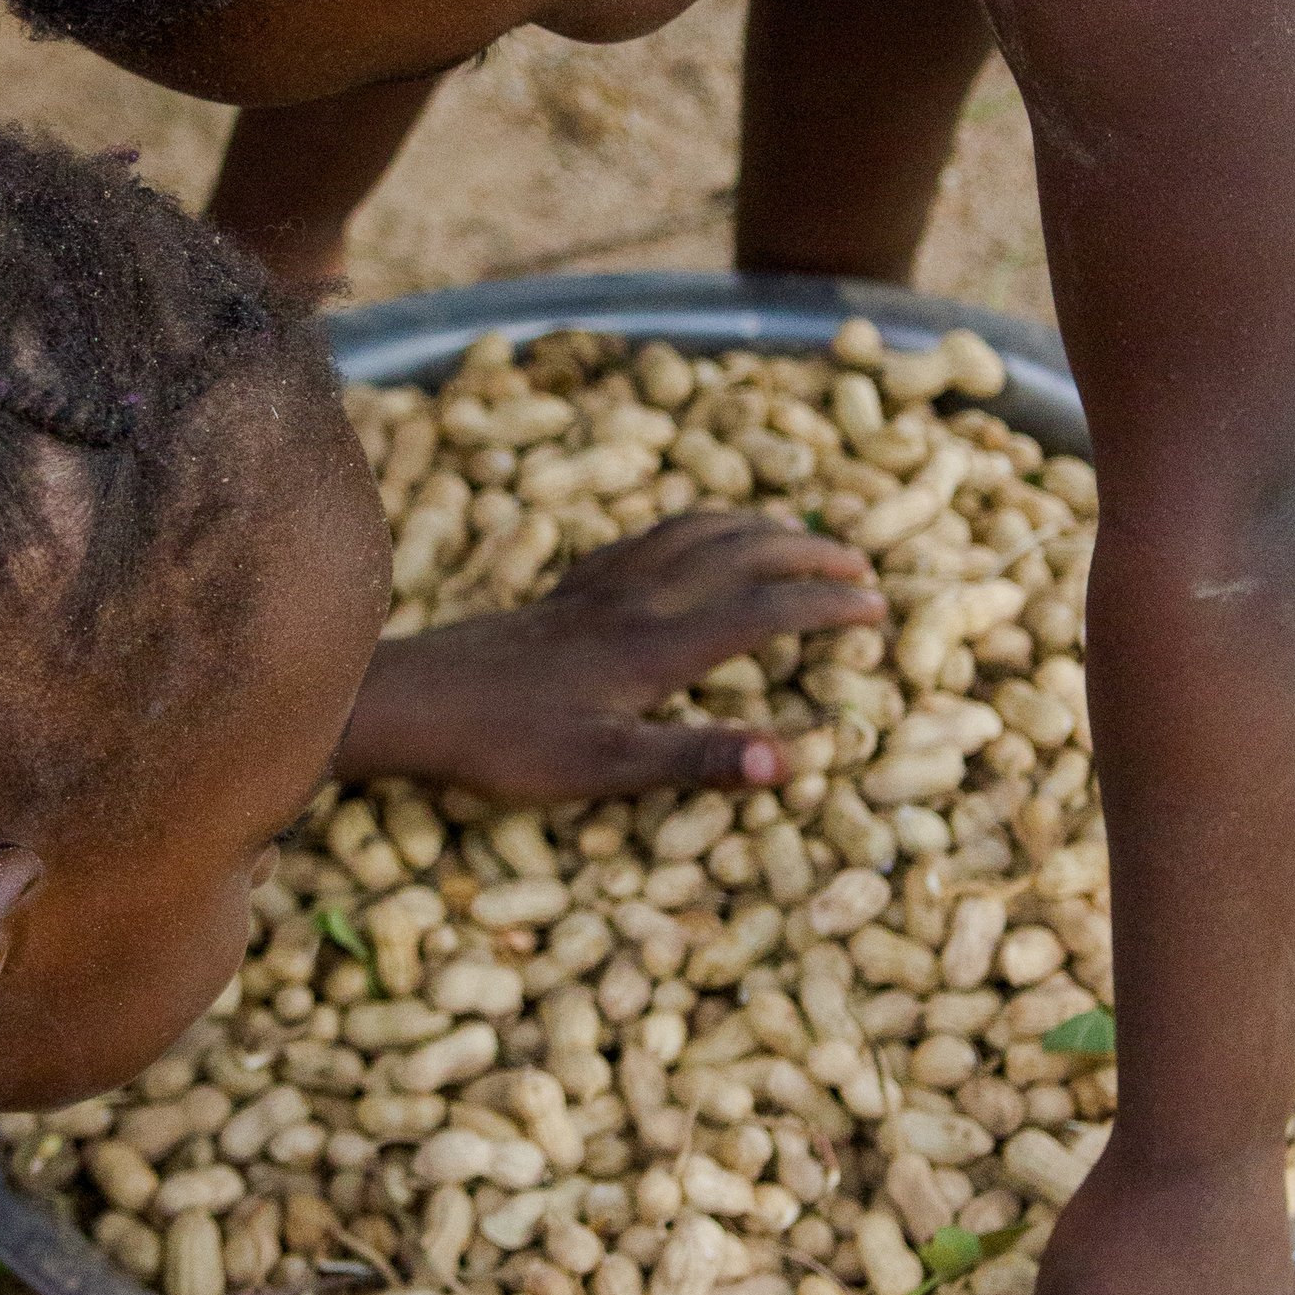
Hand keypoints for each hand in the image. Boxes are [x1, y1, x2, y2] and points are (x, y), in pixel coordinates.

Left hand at [338, 515, 883, 801]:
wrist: (416, 698)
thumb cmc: (507, 744)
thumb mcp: (603, 768)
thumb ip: (695, 761)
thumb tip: (787, 762)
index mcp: (658, 647)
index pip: (764, 610)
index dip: (826, 605)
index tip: (878, 607)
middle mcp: (637, 601)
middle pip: (740, 553)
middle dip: (807, 553)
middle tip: (860, 564)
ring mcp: (601, 586)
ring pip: (695, 532)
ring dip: (755, 527)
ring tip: (796, 535)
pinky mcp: (569, 586)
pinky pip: (649, 536)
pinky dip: (693, 525)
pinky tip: (692, 536)